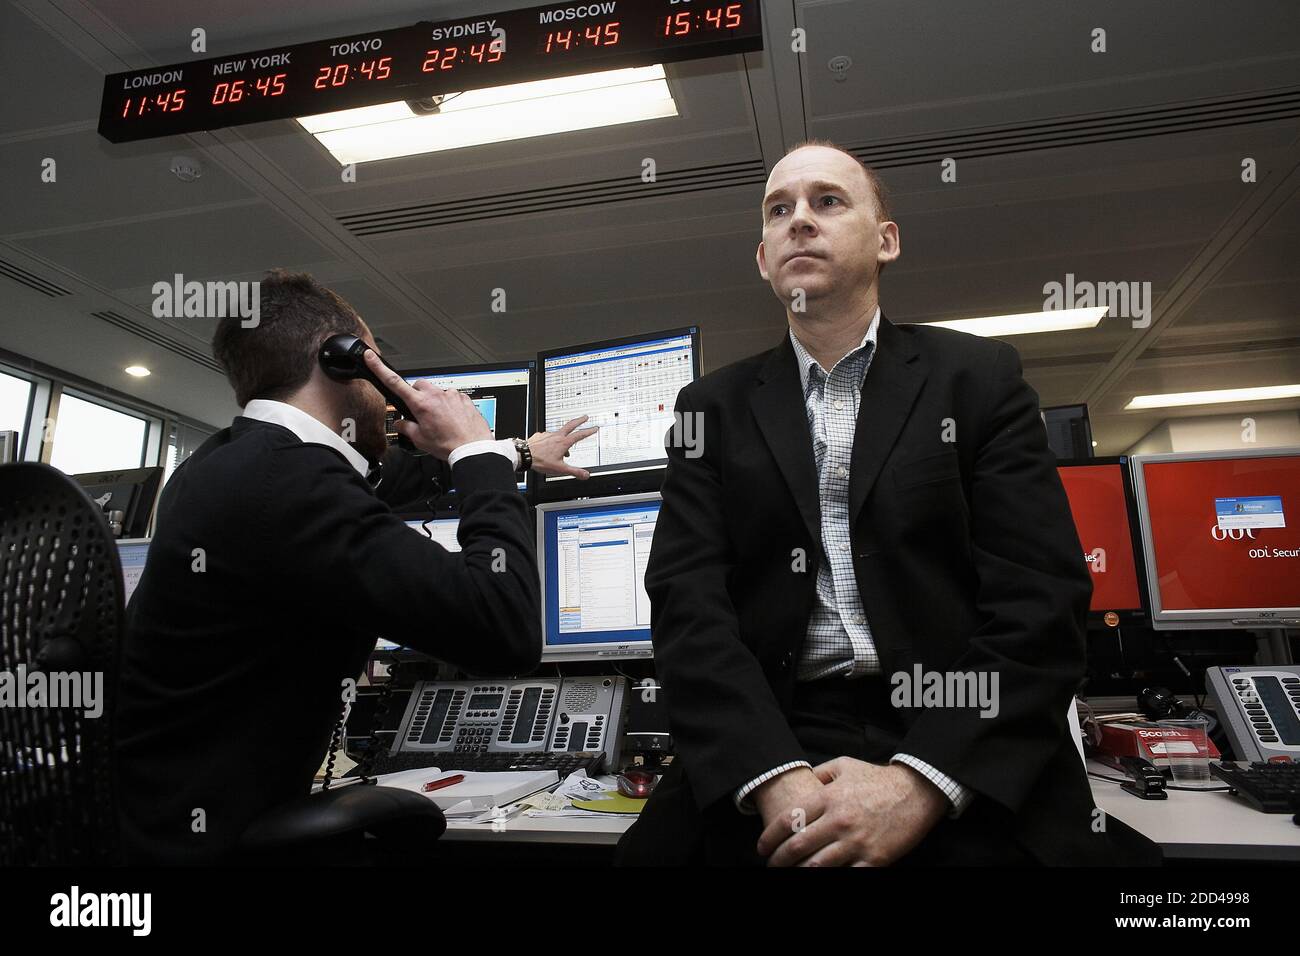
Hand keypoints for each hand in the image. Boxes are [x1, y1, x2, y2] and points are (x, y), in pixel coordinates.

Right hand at [364, 350, 491, 459]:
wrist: (472, 448)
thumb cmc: (449, 445)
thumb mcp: (420, 440)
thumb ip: (406, 428)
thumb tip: (400, 423)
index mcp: (421, 404)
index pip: (394, 382)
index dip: (380, 368)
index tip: (371, 357)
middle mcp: (436, 395)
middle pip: (419, 385)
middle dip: (416, 395)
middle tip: (420, 411)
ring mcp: (451, 395)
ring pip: (437, 391)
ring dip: (435, 401)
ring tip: (440, 420)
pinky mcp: (464, 398)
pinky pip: (452, 397)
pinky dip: (449, 405)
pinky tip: (452, 419)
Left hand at [526, 416, 599, 478]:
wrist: (524, 455)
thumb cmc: (540, 461)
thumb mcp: (560, 469)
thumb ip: (574, 471)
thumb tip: (585, 475)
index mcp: (563, 443)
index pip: (579, 435)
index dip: (588, 431)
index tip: (594, 428)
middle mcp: (556, 436)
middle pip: (570, 425)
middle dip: (579, 420)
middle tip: (585, 416)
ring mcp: (547, 435)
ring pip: (558, 433)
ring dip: (563, 435)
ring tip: (564, 444)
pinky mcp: (539, 436)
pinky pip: (547, 436)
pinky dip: (550, 439)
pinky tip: (548, 445)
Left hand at [758, 759, 947, 866]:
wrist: (916, 792)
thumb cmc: (877, 779)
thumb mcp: (844, 765)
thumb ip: (818, 773)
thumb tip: (799, 780)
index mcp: (829, 797)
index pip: (788, 820)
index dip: (769, 837)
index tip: (762, 847)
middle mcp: (839, 821)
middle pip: (797, 847)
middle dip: (778, 860)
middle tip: (771, 865)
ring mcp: (857, 842)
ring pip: (817, 866)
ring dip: (799, 873)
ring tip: (790, 874)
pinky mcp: (874, 859)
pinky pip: (846, 876)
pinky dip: (829, 878)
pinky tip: (819, 877)